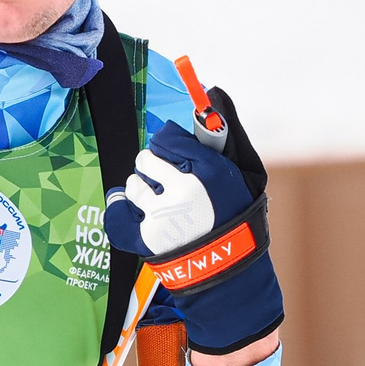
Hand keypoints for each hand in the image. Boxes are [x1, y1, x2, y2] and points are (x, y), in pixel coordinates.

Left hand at [103, 87, 282, 356]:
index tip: (171, 152)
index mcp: (208, 171)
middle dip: (152, 165)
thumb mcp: (244, 177)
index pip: (168, 138)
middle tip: (162, 177)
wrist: (230, 273)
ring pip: (134, 184)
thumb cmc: (238, 221)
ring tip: (155, 201)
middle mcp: (183, 189)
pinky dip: (123, 213)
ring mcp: (163, 215)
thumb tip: (213, 92)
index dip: (167, 145)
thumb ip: (226, 139)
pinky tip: (132, 213)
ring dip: (141, 189)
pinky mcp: (148, 237)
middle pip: (146, 158)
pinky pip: (120, 214)